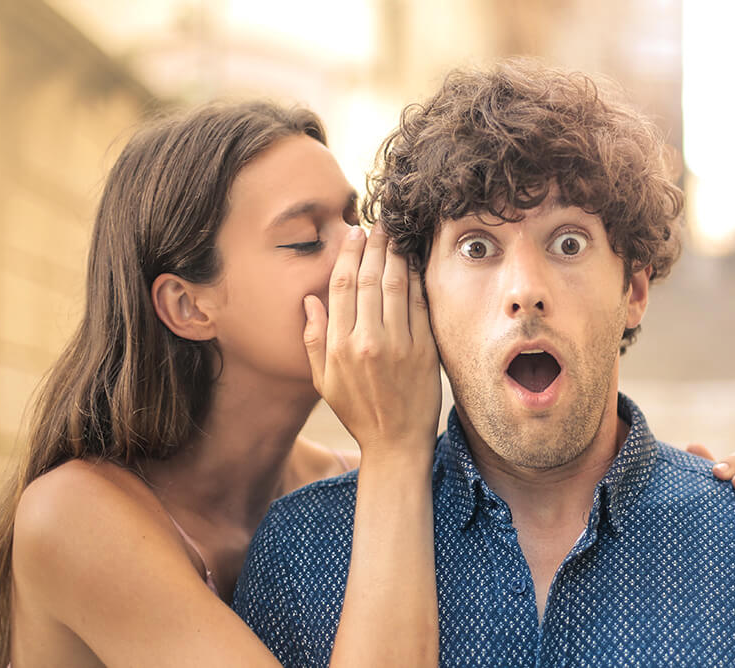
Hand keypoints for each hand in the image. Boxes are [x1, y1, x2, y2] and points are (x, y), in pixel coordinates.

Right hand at [303, 223, 441, 462]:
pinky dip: (417, 279)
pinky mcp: (424, 349)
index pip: (341, 286)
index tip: (354, 235)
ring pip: (396, 285)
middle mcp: (367, 341)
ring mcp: (399, 344)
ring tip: (395, 235)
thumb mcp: (323, 381)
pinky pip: (420, 304)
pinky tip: (414, 263)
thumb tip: (309, 300)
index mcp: (339, 347)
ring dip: (395, 255)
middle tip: (378, 224)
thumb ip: (314, 339)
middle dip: (373, 246)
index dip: (347, 255)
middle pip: (369, 279)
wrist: (396, 443)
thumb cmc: (358, 412)